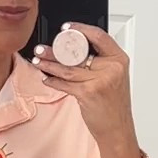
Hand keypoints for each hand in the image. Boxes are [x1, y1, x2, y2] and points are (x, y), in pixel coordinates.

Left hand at [34, 25, 139, 157]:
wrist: (117, 129)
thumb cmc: (114, 105)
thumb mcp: (113, 78)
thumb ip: (99, 63)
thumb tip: (73, 50)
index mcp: (119, 59)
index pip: (99, 36)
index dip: (81, 29)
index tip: (67, 28)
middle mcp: (111, 68)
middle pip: (79, 52)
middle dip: (56, 50)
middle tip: (41, 48)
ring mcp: (100, 80)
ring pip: (68, 68)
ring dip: (49, 65)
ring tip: (38, 61)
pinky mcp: (88, 93)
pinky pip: (65, 84)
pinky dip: (53, 81)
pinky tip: (47, 79)